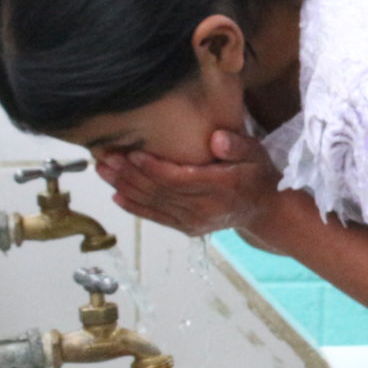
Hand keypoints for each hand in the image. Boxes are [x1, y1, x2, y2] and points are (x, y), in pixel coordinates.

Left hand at [97, 130, 281, 236]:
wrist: (265, 211)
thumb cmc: (258, 175)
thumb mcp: (256, 153)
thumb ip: (237, 146)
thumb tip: (216, 139)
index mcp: (220, 187)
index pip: (178, 178)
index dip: (152, 167)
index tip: (132, 152)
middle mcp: (203, 208)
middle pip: (159, 191)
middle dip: (129, 174)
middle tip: (104, 157)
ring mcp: (193, 221)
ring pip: (153, 204)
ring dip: (125, 188)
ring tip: (102, 171)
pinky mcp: (187, 228)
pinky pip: (156, 218)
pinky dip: (135, 208)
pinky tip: (116, 196)